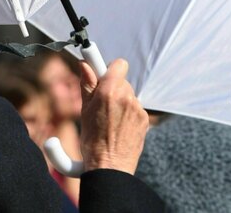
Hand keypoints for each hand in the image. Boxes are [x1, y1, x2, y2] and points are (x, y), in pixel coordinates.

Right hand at [79, 58, 148, 174]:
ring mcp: (138, 108)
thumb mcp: (84, 110)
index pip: (119, 64)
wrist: (110, 167)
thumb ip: (87, 84)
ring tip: (110, 122)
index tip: (102, 73)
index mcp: (109, 91)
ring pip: (129, 96)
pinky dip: (128, 115)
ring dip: (120, 103)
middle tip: (101, 106)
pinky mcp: (145, 119)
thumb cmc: (92, 141)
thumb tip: (85, 64)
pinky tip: (120, 129)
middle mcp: (127, 96)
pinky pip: (135, 109)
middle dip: (112, 89)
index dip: (110, 69)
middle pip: (122, 82)